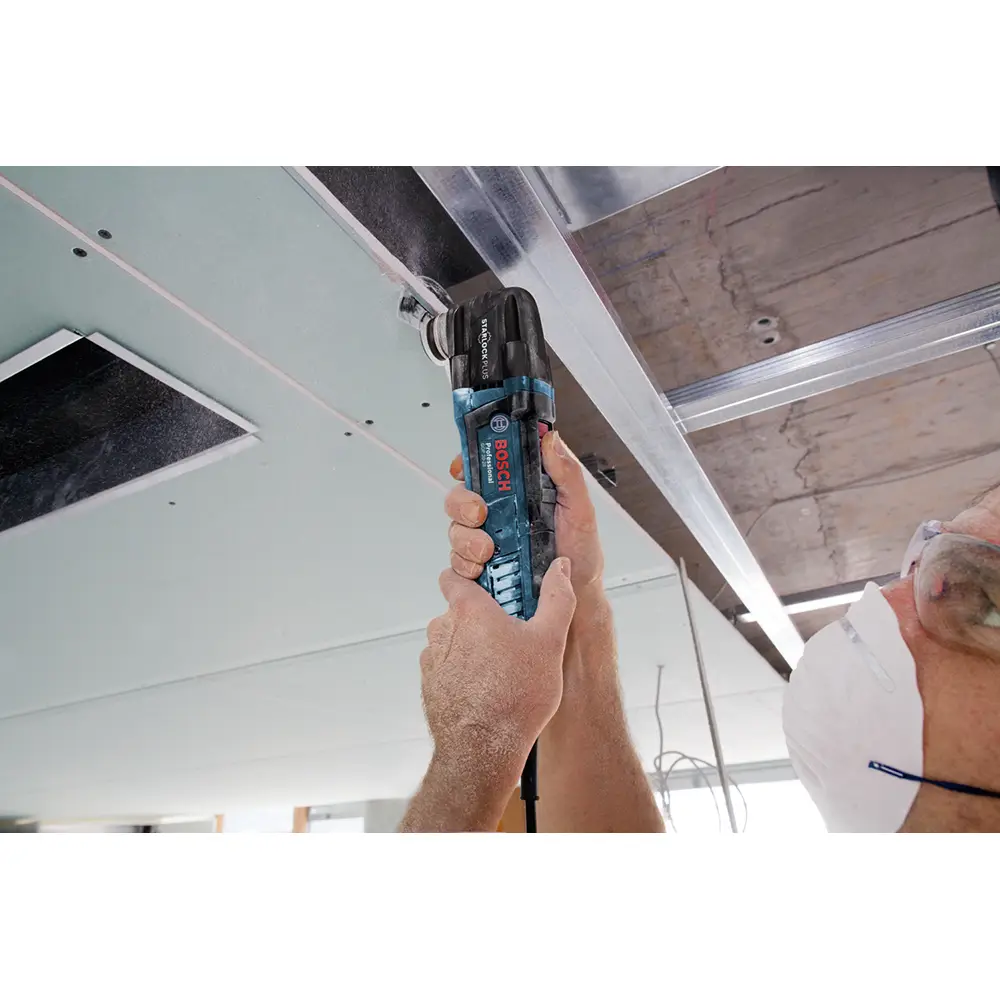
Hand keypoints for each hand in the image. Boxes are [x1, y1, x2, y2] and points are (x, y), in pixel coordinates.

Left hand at [420, 559, 576, 773]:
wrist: (483, 751)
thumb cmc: (514, 698)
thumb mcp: (549, 641)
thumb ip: (557, 598)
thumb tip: (560, 568)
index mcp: (468, 610)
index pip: (454, 576)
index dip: (472, 578)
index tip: (493, 587)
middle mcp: (443, 629)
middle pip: (459, 611)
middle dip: (482, 619)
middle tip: (511, 636)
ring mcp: (433, 659)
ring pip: (452, 641)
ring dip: (471, 647)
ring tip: (502, 668)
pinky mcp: (430, 685)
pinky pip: (447, 668)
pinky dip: (463, 672)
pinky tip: (487, 688)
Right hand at [445, 430, 604, 597]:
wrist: (576, 598)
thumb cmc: (580, 554)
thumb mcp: (581, 510)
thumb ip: (567, 474)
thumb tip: (549, 439)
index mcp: (521, 492)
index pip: (486, 468)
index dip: (469, 461)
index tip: (463, 466)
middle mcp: (500, 513)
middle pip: (460, 496)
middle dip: (462, 502)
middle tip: (480, 514)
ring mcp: (488, 539)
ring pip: (456, 529)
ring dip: (466, 538)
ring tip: (488, 551)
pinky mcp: (480, 566)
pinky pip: (457, 561)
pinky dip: (465, 564)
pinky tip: (481, 569)